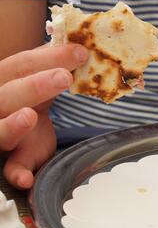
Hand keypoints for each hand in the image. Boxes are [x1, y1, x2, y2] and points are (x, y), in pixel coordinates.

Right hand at [0, 44, 87, 188]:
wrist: (14, 134)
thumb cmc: (27, 102)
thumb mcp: (37, 84)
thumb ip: (51, 68)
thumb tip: (80, 47)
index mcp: (3, 81)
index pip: (20, 65)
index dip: (47, 57)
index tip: (79, 52)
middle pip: (7, 94)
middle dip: (34, 85)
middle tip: (64, 77)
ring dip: (12, 126)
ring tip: (29, 116)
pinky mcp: (6, 161)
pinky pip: (8, 169)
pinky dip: (16, 174)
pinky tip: (25, 181)